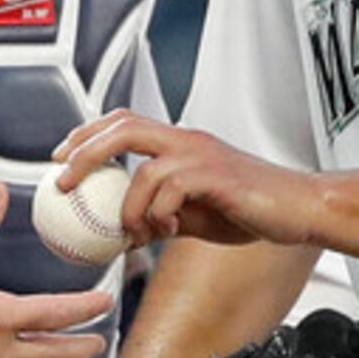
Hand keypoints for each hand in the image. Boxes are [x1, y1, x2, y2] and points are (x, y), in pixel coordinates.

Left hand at [54, 111, 326, 248]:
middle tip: (64, 181)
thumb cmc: (250, 209)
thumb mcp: (193, 214)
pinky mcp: (216, 175)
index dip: (87, 134)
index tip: (60, 159)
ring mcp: (201, 155)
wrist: (299, 210)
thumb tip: (121, 235)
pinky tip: (166, 233)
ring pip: (143, 167)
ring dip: (127, 206)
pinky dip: (157, 214)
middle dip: (84, 151)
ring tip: (132, 233)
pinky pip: (169, 189)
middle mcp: (186, 141)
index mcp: (179, 144)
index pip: (124, 122)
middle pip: (122, 127)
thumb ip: (159, 215)